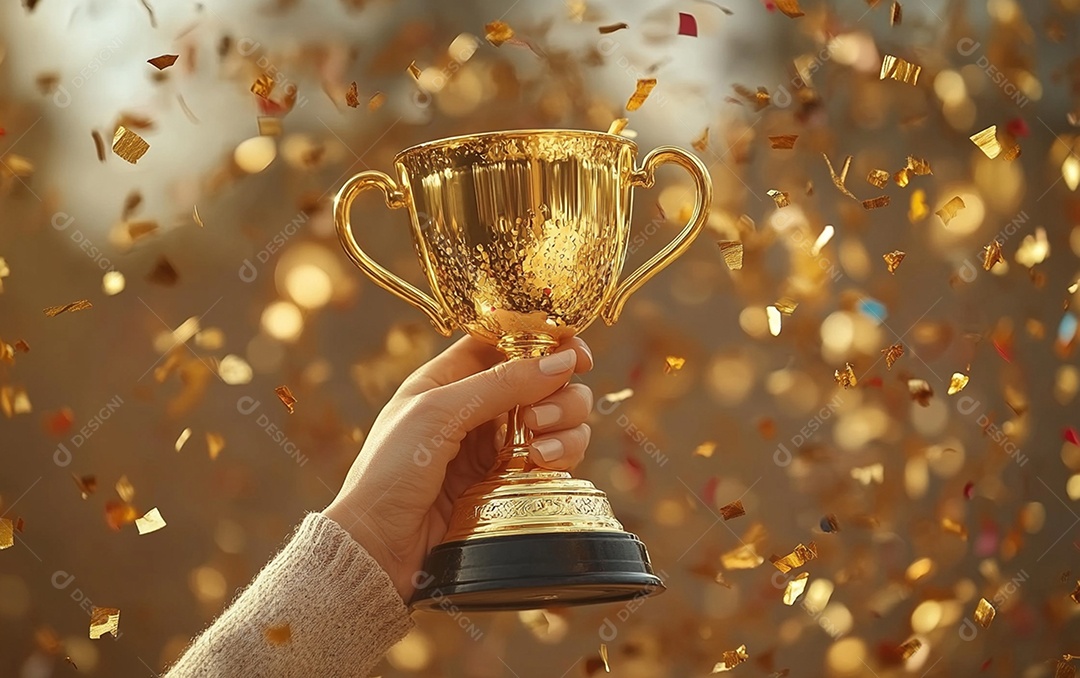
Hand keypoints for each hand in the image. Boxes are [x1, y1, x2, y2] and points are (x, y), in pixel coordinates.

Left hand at [322, 336, 594, 601]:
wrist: (379, 548)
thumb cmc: (389, 472)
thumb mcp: (438, 413)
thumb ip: (500, 383)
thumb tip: (561, 360)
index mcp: (450, 378)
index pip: (507, 341)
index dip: (545, 339)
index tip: (574, 353)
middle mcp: (479, 407)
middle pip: (544, 379)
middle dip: (558, 392)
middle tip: (539, 418)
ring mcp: (498, 446)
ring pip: (559, 418)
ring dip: (564, 426)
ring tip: (538, 451)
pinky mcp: (512, 482)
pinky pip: (556, 457)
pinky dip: (562, 455)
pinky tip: (541, 465)